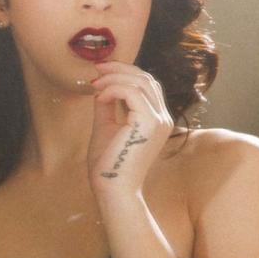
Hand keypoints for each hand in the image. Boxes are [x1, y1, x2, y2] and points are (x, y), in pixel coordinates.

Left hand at [87, 62, 172, 197]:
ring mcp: (159, 120)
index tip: (101, 71)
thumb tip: (101, 86)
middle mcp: (163, 118)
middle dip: (119, 69)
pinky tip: (100, 98)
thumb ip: (108, 106)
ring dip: (114, 78)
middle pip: (146, 78)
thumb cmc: (108, 164)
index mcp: (156, 119)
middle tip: (96, 70)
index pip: (147, 85)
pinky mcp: (149, 123)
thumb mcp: (106, 126)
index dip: (124, 72)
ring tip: (95, 85)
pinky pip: (132, 92)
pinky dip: (113, 89)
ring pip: (140, 81)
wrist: (112, 188)